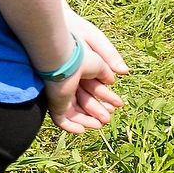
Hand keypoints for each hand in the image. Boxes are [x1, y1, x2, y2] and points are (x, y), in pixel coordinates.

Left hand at [43, 13, 126, 133]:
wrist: (54, 46)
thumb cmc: (74, 42)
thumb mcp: (96, 51)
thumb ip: (107, 63)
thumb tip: (120, 74)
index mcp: (76, 69)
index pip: (93, 87)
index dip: (106, 97)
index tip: (119, 104)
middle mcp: (66, 82)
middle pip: (84, 101)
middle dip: (98, 110)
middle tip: (110, 118)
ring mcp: (59, 92)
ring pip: (73, 111)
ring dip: (87, 120)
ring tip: (101, 125)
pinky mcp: (53, 100)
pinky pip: (60, 118)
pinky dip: (71, 125)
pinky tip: (81, 130)